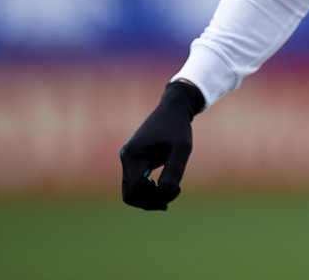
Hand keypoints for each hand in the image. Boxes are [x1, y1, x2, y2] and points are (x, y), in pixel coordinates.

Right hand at [119, 80, 204, 210]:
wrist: (173, 108)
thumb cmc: (178, 127)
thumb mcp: (182, 149)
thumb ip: (174, 171)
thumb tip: (165, 193)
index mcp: (134, 155)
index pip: (137, 189)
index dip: (156, 196)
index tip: (176, 188)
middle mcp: (126, 158)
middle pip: (131, 194)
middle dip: (151, 201)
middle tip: (173, 194)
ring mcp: (128, 159)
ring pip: (131, 191)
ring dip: (149, 197)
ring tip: (170, 192)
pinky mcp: (133, 159)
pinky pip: (135, 183)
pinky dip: (147, 190)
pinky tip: (164, 188)